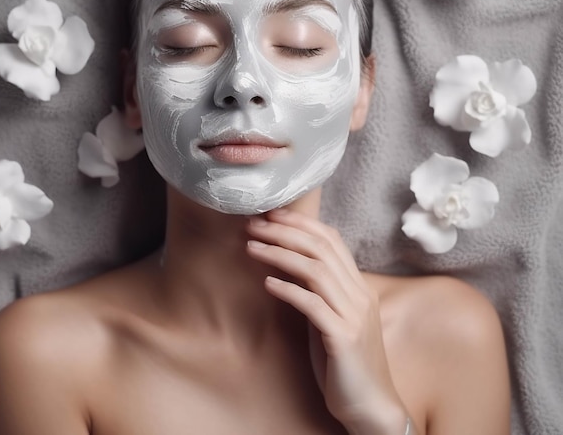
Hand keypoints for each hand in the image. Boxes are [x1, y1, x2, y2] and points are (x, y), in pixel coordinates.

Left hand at [246, 208, 407, 434]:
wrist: (371, 408)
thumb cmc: (344, 362)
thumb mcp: (330, 318)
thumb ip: (316, 291)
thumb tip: (287, 264)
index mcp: (358, 286)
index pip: (332, 240)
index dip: (301, 223)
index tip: (272, 215)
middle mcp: (359, 295)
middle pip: (321, 248)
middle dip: (284, 231)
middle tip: (254, 224)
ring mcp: (354, 315)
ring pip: (316, 270)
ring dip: (280, 254)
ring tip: (251, 247)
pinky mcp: (344, 338)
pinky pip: (313, 305)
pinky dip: (289, 289)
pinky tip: (267, 283)